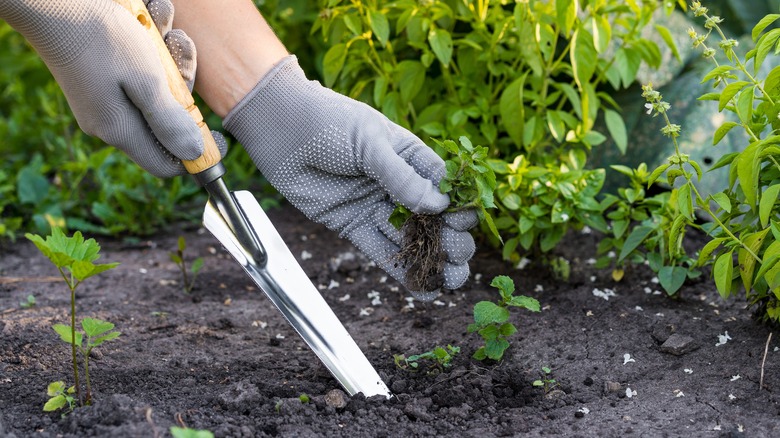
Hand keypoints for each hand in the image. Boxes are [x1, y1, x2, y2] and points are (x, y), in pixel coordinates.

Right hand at [0, 0, 220, 176]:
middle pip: (166, 121)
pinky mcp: (103, 76)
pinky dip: (151, 44)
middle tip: (182, 51)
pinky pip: (138, 70)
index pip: (165, 164)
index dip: (196, 155)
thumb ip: (171, 121)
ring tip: (165, 25)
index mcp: (120, 130)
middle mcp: (111, 120)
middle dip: (184, 86)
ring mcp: (105, 98)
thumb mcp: (147, 82)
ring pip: (156, 89)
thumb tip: (193, 155)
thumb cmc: (101, 38)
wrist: (52, 1)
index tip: (220, 136)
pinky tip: (149, 17)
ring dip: (169, 57)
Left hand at [223, 56, 477, 297]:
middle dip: (450, 238)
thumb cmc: (328, 121)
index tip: (463, 223)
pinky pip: (380, 251)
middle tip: (459, 255)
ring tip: (454, 281)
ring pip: (410, 238)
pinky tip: (423, 289)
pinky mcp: (352, 225)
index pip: (444, 186)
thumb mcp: (370, 142)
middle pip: (432, 217)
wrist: (280, 128)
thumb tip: (438, 206)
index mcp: (409, 157)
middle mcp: (396, 184)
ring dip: (432, 260)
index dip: (457, 207)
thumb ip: (401, 176)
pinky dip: (400, 271)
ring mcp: (374, 205)